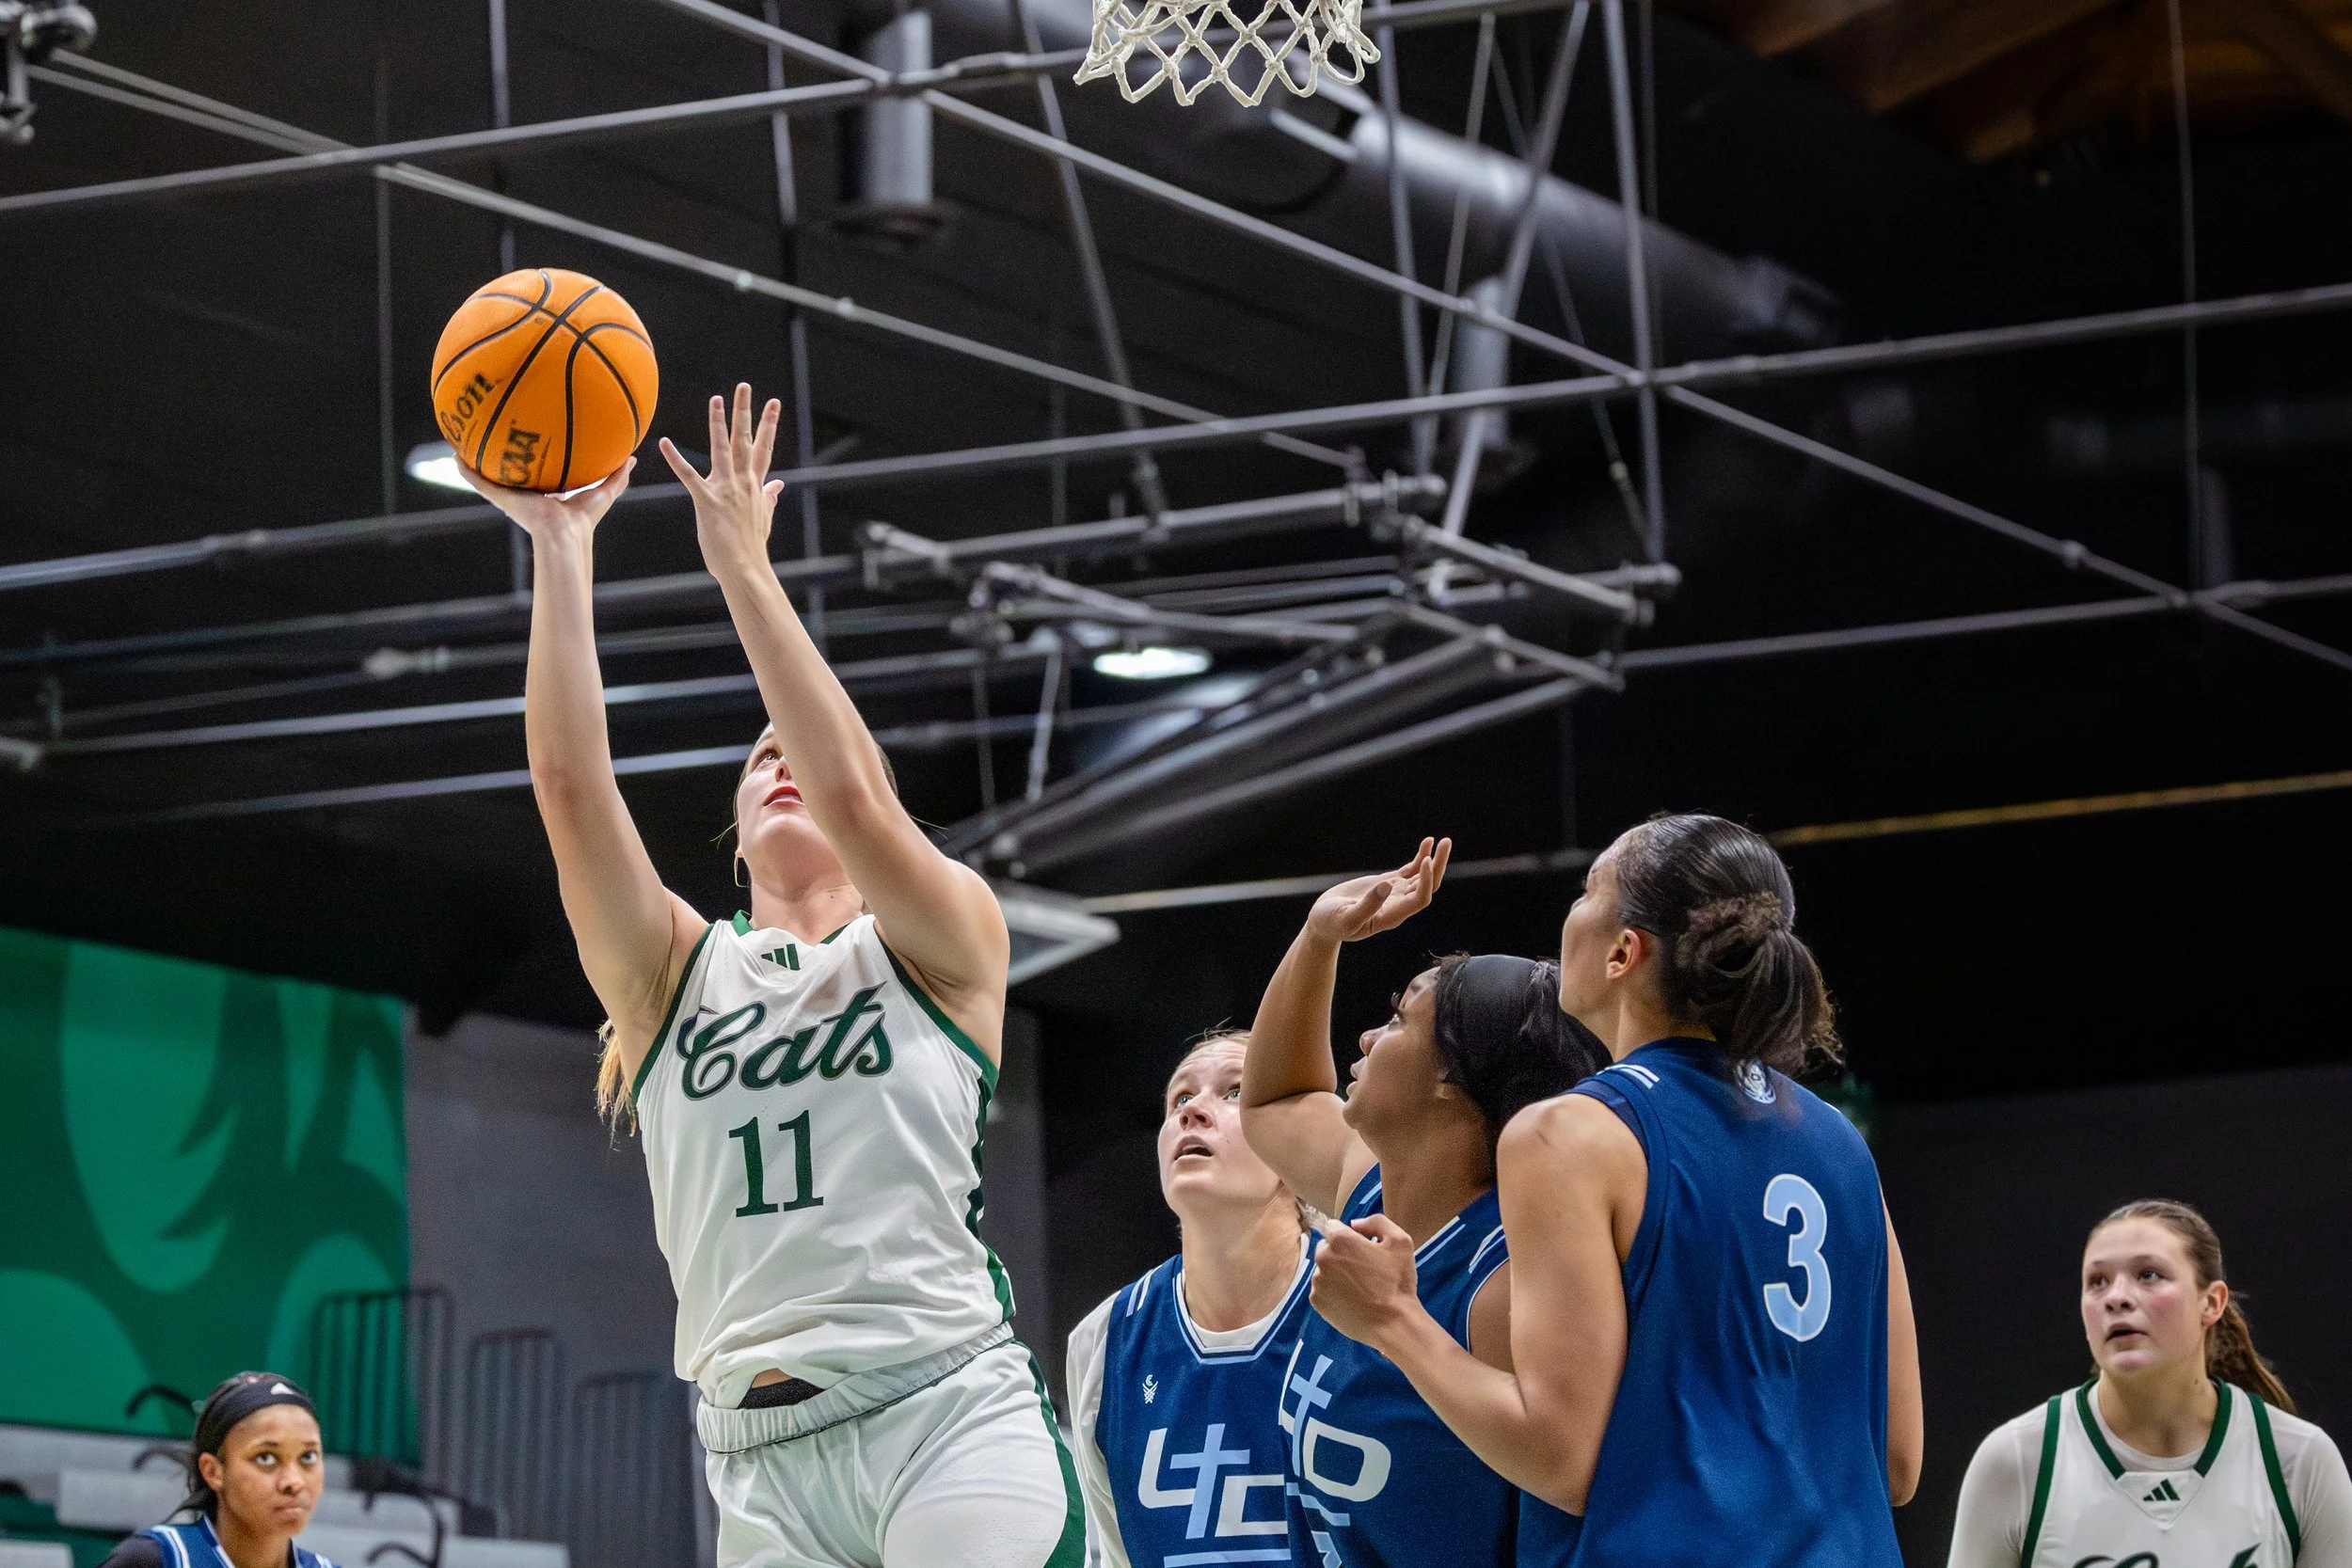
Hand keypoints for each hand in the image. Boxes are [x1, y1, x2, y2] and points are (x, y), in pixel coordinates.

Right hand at [459, 455, 633, 538]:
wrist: (564, 534)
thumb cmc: (584, 519)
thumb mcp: (603, 492)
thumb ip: (617, 476)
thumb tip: (632, 459)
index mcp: (547, 494)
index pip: (539, 473)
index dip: (534, 458)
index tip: (531, 441)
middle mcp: (527, 494)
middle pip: (512, 471)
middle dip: (504, 455)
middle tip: (496, 432)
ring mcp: (511, 496)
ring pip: (489, 475)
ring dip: (478, 461)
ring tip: (465, 441)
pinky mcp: (500, 497)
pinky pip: (478, 481)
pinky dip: (466, 470)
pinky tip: (455, 456)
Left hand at [660, 383, 786, 576]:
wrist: (746, 568)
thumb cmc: (752, 547)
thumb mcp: (764, 518)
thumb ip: (769, 498)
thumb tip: (779, 485)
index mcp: (755, 485)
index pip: (765, 448)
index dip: (769, 424)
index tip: (774, 403)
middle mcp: (743, 482)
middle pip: (745, 439)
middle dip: (745, 411)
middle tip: (744, 387)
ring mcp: (726, 489)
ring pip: (722, 448)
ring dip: (718, 423)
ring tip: (716, 399)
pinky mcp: (707, 501)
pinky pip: (688, 475)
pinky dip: (675, 458)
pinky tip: (664, 443)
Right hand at [1305, 837, 1450, 944]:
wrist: (1323, 922)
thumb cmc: (1331, 923)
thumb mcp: (1346, 918)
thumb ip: (1367, 905)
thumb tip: (1387, 886)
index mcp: (1391, 916)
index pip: (1420, 899)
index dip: (1427, 880)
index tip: (1426, 860)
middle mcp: (1399, 905)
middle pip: (1428, 887)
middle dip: (1438, 866)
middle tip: (1445, 842)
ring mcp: (1395, 894)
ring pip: (1422, 878)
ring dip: (1434, 860)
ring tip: (1443, 840)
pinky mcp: (1387, 884)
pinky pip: (1410, 871)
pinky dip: (1420, 858)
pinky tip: (1427, 842)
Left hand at [1310, 1213, 1422, 1351]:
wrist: (1394, 1323)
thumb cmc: (1398, 1281)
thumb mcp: (1400, 1241)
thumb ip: (1376, 1222)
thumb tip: (1355, 1224)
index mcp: (1340, 1240)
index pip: (1333, 1227)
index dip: (1349, 1235)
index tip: (1362, 1248)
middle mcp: (1322, 1259)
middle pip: (1326, 1248)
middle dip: (1340, 1253)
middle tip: (1362, 1269)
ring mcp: (1318, 1282)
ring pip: (1323, 1270)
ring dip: (1336, 1273)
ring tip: (1359, 1288)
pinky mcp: (1317, 1302)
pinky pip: (1322, 1290)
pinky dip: (1333, 1292)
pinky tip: (1351, 1300)